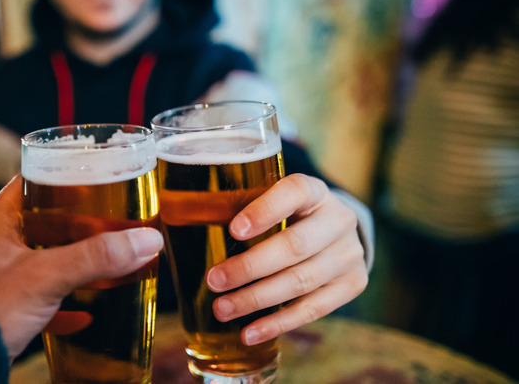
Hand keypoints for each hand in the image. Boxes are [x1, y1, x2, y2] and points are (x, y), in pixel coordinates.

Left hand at [0, 175, 163, 360]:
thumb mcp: (47, 276)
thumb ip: (96, 257)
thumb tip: (146, 240)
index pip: (32, 183)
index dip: (64, 177)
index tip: (95, 178)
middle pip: (45, 224)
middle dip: (81, 227)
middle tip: (112, 224)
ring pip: (45, 261)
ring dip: (75, 264)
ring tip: (108, 264)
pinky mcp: (4, 308)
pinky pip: (40, 299)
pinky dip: (64, 303)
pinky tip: (84, 315)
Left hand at [205, 173, 368, 345]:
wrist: (337, 231)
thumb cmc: (289, 214)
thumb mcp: (273, 199)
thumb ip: (239, 205)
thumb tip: (172, 221)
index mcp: (315, 192)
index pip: (296, 192)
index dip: (265, 210)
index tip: (233, 229)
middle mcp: (338, 220)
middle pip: (294, 246)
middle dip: (250, 267)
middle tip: (213, 280)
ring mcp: (349, 254)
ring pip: (300, 281)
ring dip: (257, 299)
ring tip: (222, 309)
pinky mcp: (353, 284)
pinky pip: (313, 309)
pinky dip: (278, 323)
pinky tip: (249, 332)